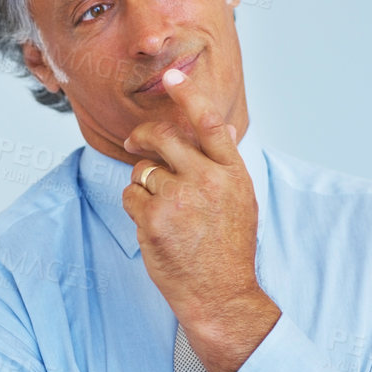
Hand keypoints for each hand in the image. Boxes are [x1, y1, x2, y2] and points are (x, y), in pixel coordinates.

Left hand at [122, 67, 279, 371]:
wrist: (220, 294)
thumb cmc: (228, 250)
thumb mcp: (241, 202)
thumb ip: (226, 164)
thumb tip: (223, 129)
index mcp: (231, 173)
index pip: (209, 122)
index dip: (188, 96)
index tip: (172, 76)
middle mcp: (206, 180)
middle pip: (164, 138)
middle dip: (144, 136)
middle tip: (136, 141)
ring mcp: (178, 199)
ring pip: (144, 169)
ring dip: (145, 184)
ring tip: (163, 210)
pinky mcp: (153, 219)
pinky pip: (131, 194)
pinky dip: (135, 206)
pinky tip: (152, 225)